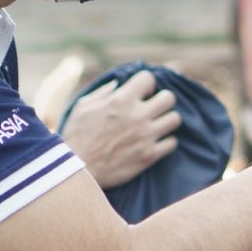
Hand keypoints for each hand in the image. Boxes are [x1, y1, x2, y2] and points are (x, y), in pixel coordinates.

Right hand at [61, 70, 181, 189]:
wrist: (77, 172)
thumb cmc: (76, 137)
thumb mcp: (83, 107)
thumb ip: (103, 92)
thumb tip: (119, 84)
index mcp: (120, 100)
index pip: (148, 78)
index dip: (145, 84)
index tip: (140, 93)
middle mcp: (137, 116)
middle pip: (169, 97)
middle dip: (161, 100)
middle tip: (152, 108)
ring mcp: (145, 136)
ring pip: (175, 119)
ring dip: (166, 120)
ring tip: (155, 125)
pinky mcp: (149, 156)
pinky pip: (172, 143)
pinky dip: (165, 142)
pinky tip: (154, 142)